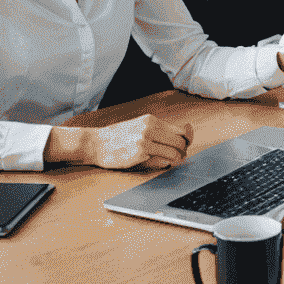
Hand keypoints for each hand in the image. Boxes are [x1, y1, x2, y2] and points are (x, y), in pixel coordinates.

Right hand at [48, 114, 193, 170]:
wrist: (96, 143)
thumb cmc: (117, 138)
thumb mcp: (138, 127)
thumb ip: (155, 131)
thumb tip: (177, 139)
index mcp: (151, 120)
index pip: (180, 129)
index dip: (187, 139)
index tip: (186, 145)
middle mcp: (151, 126)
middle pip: (180, 139)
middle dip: (184, 149)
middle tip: (182, 156)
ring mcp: (146, 138)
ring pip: (175, 148)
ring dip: (179, 157)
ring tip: (176, 161)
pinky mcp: (140, 151)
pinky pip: (164, 156)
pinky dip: (170, 161)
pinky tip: (168, 164)